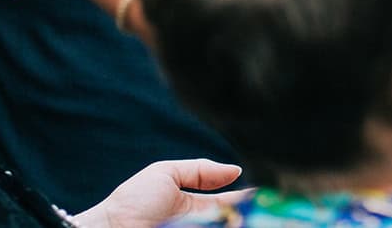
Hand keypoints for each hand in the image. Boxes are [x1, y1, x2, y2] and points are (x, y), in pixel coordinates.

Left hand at [74, 159, 246, 227]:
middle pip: (227, 218)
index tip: (259, 196)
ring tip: (242, 216)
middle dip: (242, 214)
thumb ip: (201, 170)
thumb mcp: (166, 173)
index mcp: (190, 207)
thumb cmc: (132, 202)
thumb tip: (237, 170)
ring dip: (235, 220)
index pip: (224, 203)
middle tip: (255, 210)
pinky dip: (225, 225)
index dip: (242, 199)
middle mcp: (195, 224)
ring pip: (224, 226)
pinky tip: (231, 221)